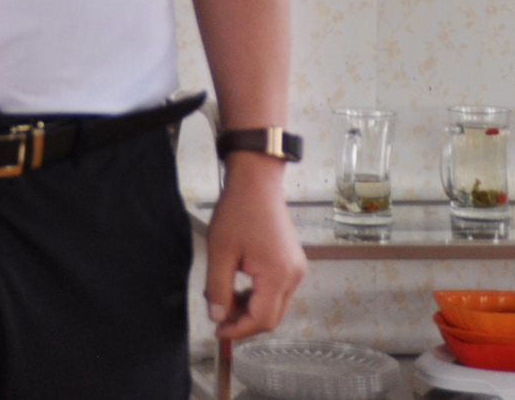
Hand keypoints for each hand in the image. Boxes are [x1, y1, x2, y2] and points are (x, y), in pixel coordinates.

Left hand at [204, 157, 306, 340]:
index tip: (218, 332)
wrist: (257, 181)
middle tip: (219, 317)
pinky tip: (240, 286)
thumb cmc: (238, 211)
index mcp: (278, 275)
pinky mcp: (293, 262)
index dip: (238, 330)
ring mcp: (296, 269)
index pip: (262, 319)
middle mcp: (294, 276)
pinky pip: (278, 290)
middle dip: (245, 322)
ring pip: (275, 305)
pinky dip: (259, 295)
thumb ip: (218, 288)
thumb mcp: (220, 251)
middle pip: (272, 317)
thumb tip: (217, 317)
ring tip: (225, 298)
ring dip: (251, 308)